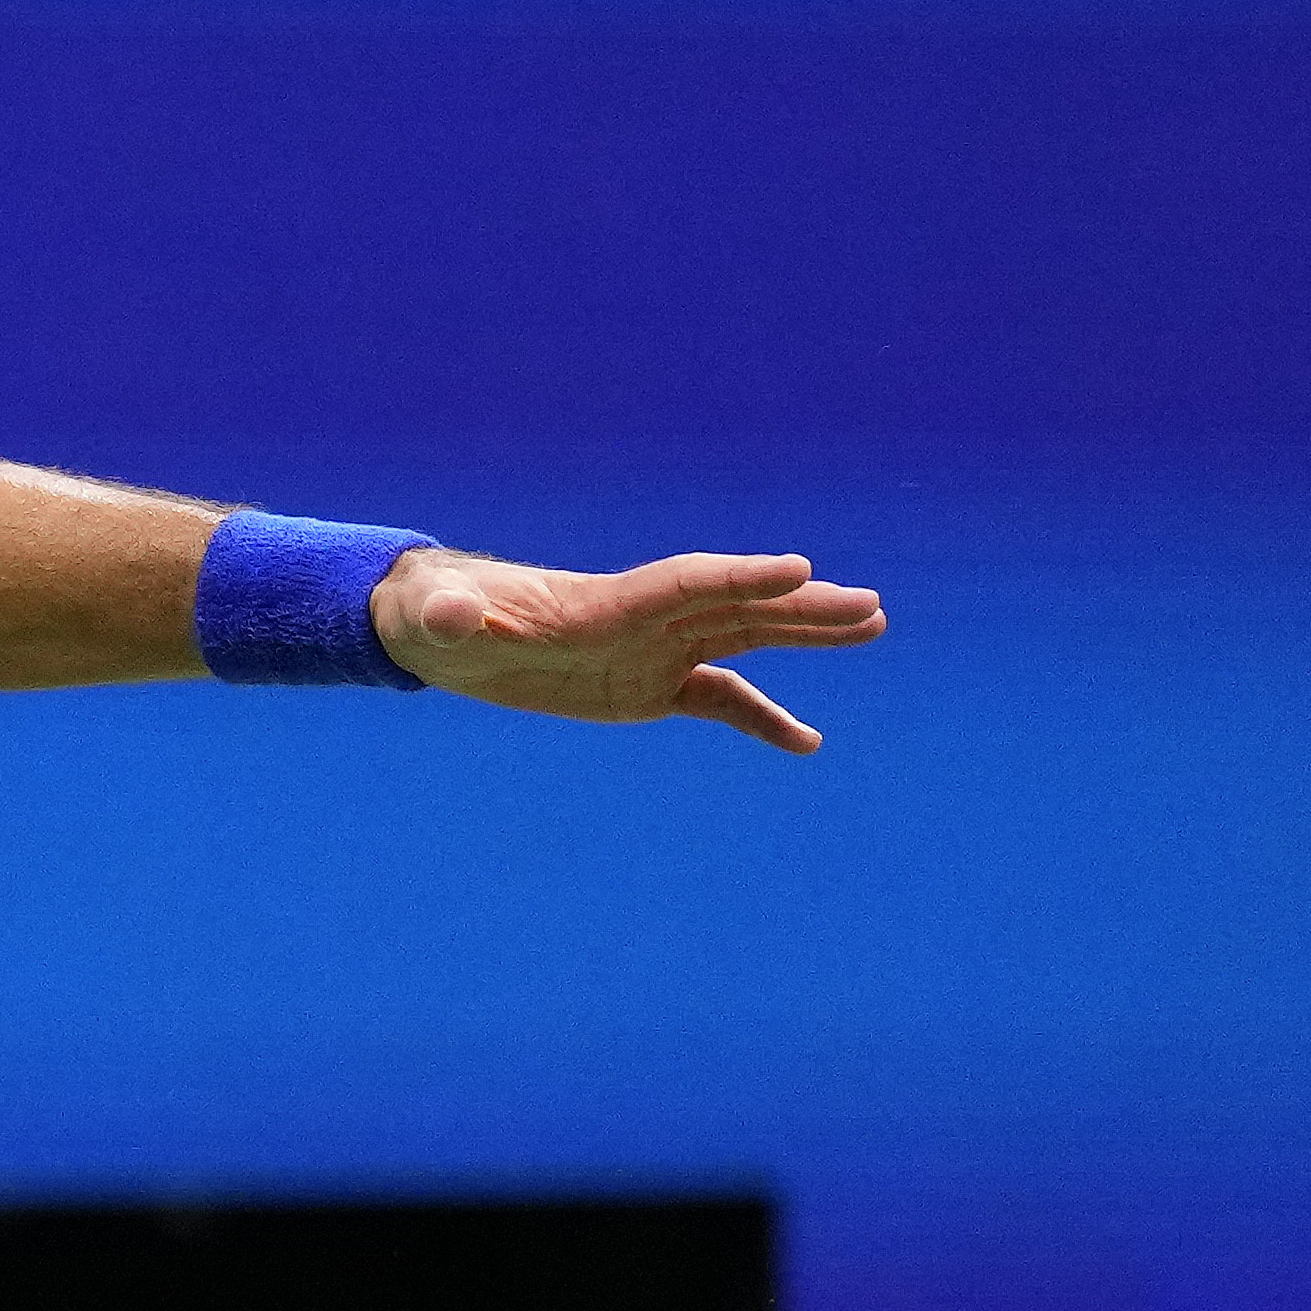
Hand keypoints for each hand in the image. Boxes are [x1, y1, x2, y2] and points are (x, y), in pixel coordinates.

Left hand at [376, 547, 886, 756]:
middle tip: (867, 606)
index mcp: (601, 605)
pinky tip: (808, 743)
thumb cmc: (437, 614)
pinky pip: (719, 699)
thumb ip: (452, 618)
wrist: (443, 629)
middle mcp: (641, 621)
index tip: (799, 568)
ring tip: (873, 625)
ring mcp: (652, 651)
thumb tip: (452, 616)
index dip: (737, 577)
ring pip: (744, 639)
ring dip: (805, 635)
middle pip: (734, 607)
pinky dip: (763, 718)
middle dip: (798, 607)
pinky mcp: (648, 686)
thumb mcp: (436, 620)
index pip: (683, 584)